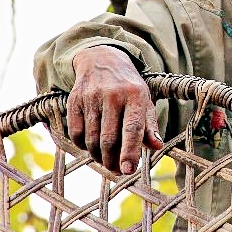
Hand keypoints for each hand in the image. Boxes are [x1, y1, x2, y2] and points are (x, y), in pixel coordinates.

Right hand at [68, 46, 163, 173]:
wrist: (102, 60)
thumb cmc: (128, 87)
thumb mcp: (144, 101)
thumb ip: (149, 125)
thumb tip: (157, 146)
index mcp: (135, 95)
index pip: (132, 129)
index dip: (130, 152)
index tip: (128, 171)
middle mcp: (112, 95)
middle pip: (109, 139)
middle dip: (112, 161)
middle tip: (117, 171)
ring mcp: (91, 97)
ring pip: (91, 139)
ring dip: (98, 156)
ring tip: (106, 160)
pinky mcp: (74, 100)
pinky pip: (75, 132)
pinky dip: (82, 146)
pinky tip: (90, 146)